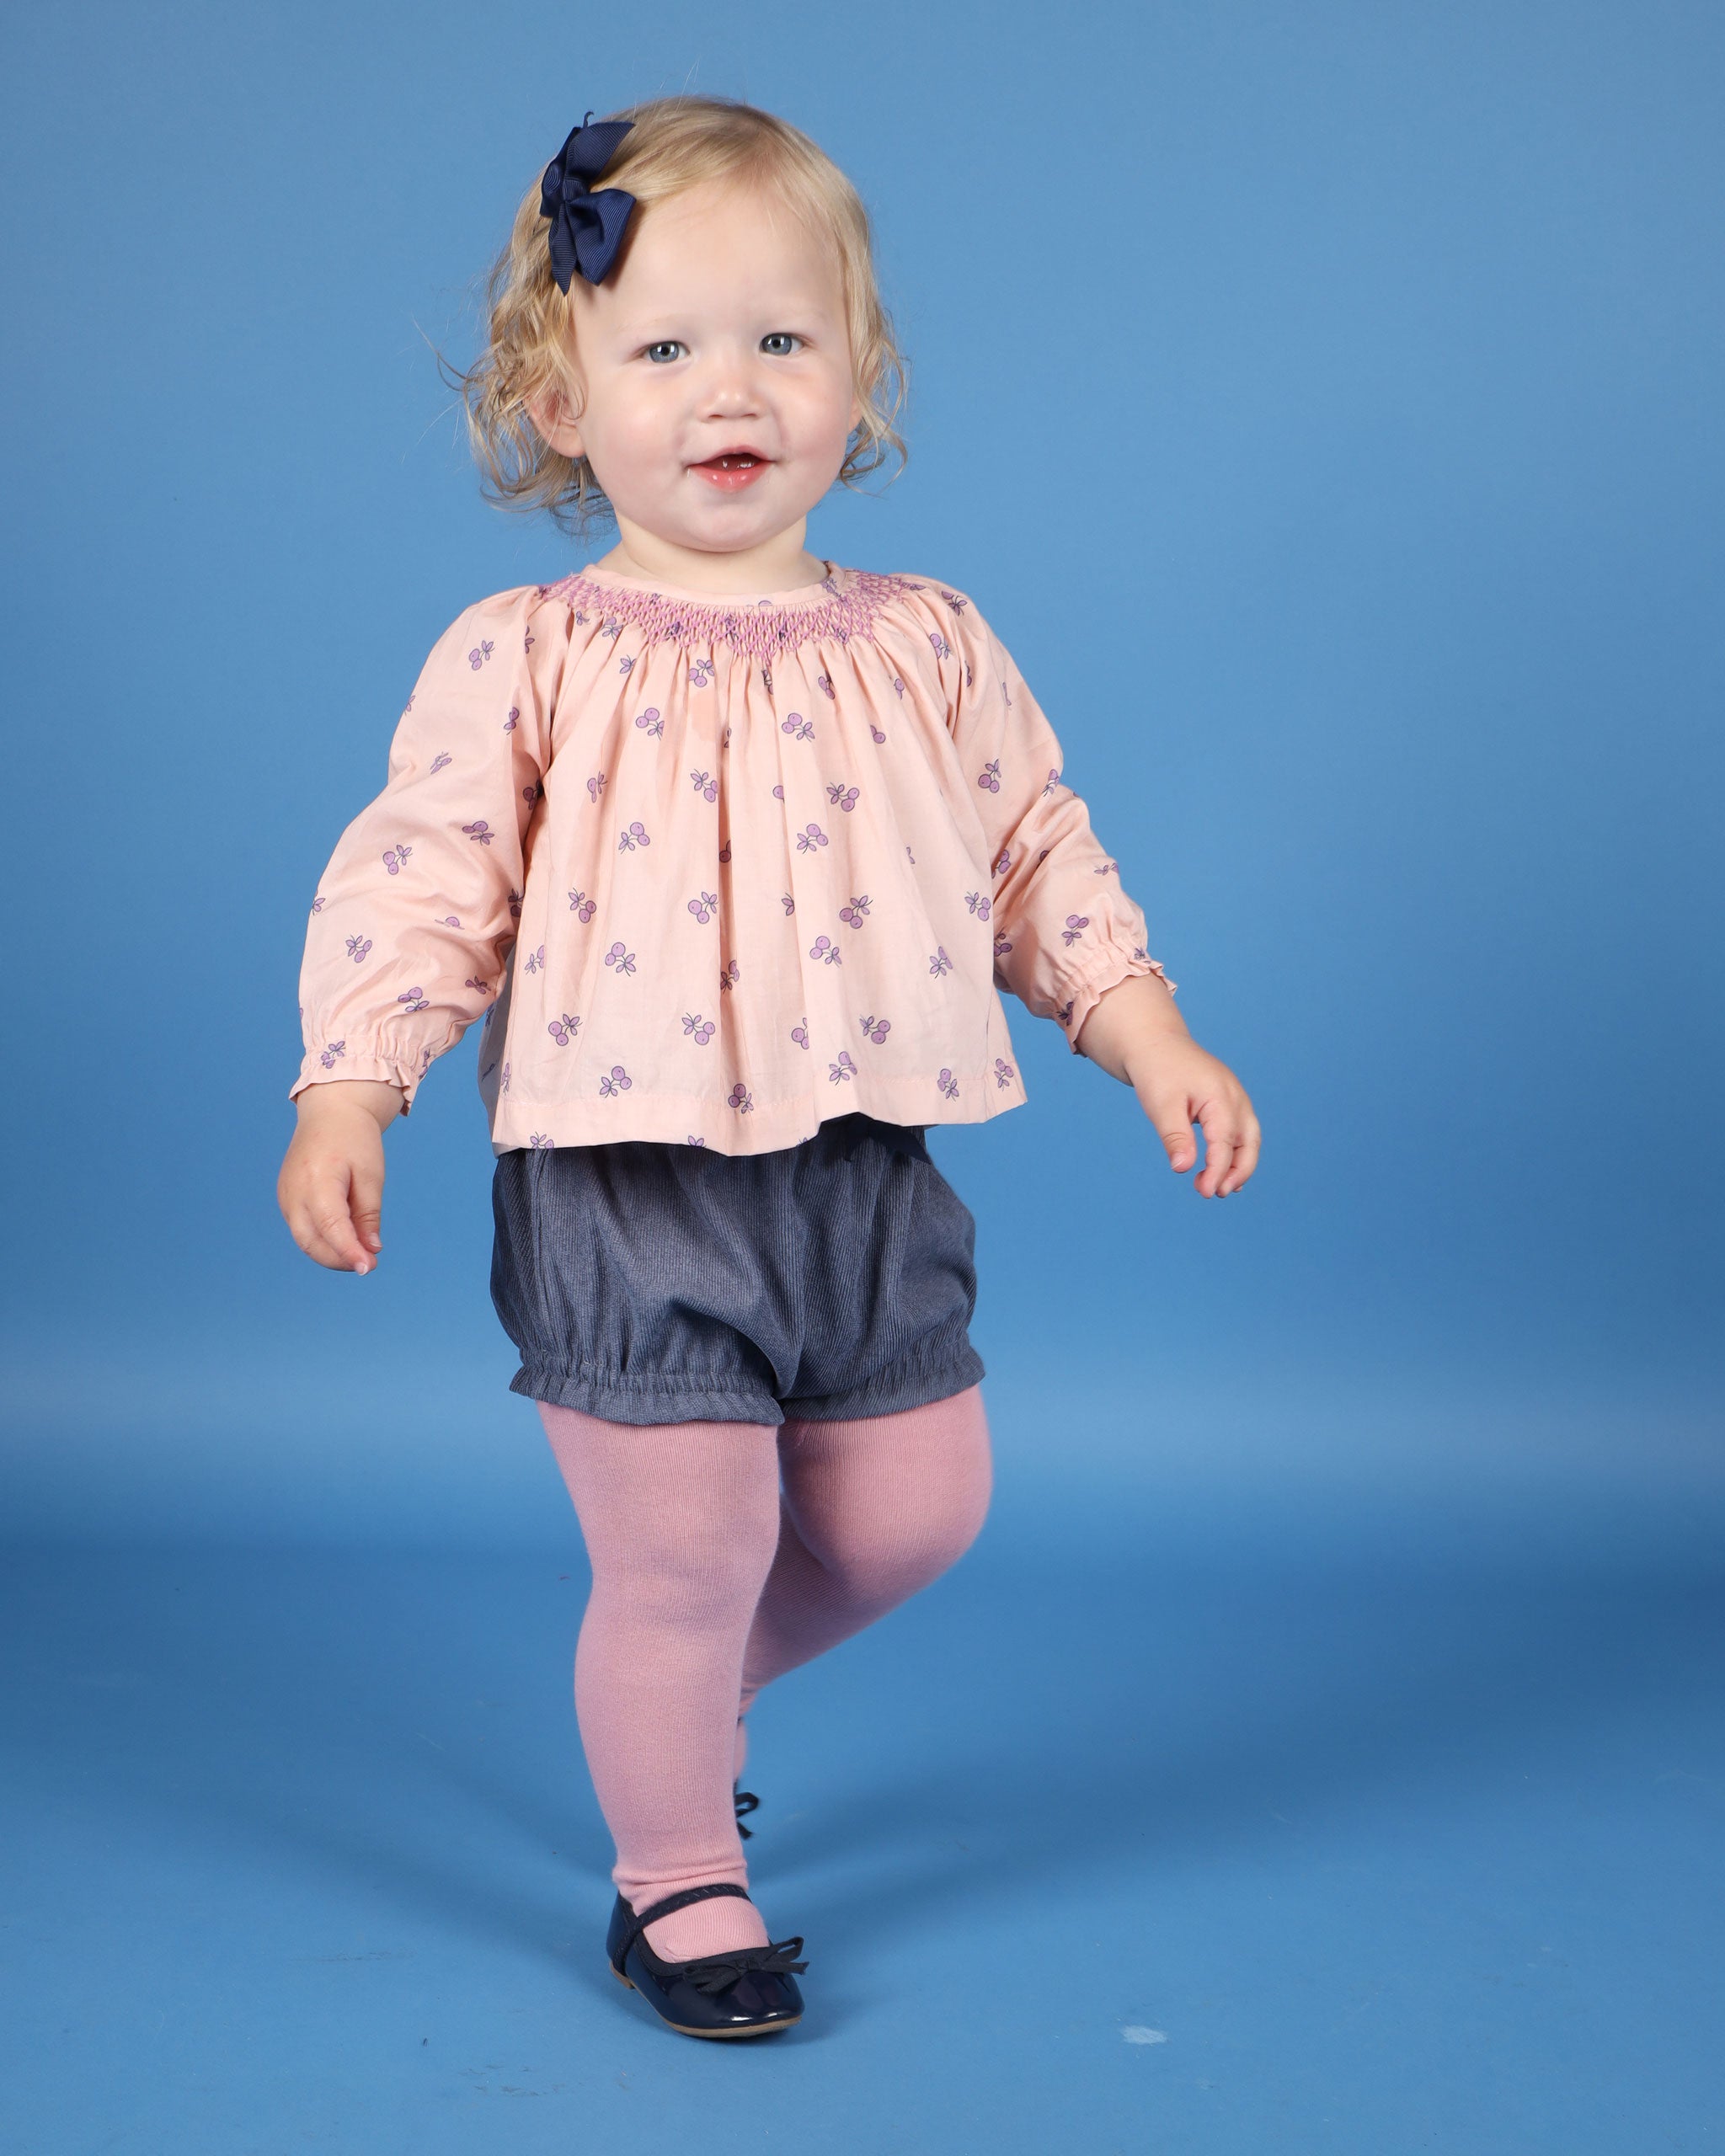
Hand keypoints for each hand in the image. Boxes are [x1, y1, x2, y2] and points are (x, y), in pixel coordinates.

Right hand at [277, 1080, 404, 1271]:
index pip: (331, 1227)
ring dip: (330, 1252)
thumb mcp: (371, 1175)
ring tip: (358, 1251)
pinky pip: (301, 1228)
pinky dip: (321, 1239)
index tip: (368, 1268)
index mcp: (318, 1179)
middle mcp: (294, 1191)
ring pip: (304, 1239)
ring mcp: (285, 1196)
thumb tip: (371, 1250)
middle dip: (339, 1259)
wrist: (330, 1113)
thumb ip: (368, 1214)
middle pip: (311, 1241)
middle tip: (368, 1263)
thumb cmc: (355, 1140)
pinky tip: (344, 1237)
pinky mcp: (285, 1198)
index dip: (349, 1252)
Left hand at [1074, 973, 1261, 1196]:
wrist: (1156, 1045)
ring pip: (1249, 1138)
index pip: (1224, 1143)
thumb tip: (1183, 1169)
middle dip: (1238, 1172)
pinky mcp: (1229, 1101)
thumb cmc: (1157, 1073)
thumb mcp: (1161, 1106)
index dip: (1217, 1171)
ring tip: (1222, 1188)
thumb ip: (1175, 1137)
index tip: (1204, 1192)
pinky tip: (1222, 1169)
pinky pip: (1241, 1130)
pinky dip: (1236, 1151)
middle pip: (1249, 1142)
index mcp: (1220, 1097)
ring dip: (1240, 1165)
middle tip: (1216, 1194)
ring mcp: (1235, 1097)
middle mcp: (1235, 1097)